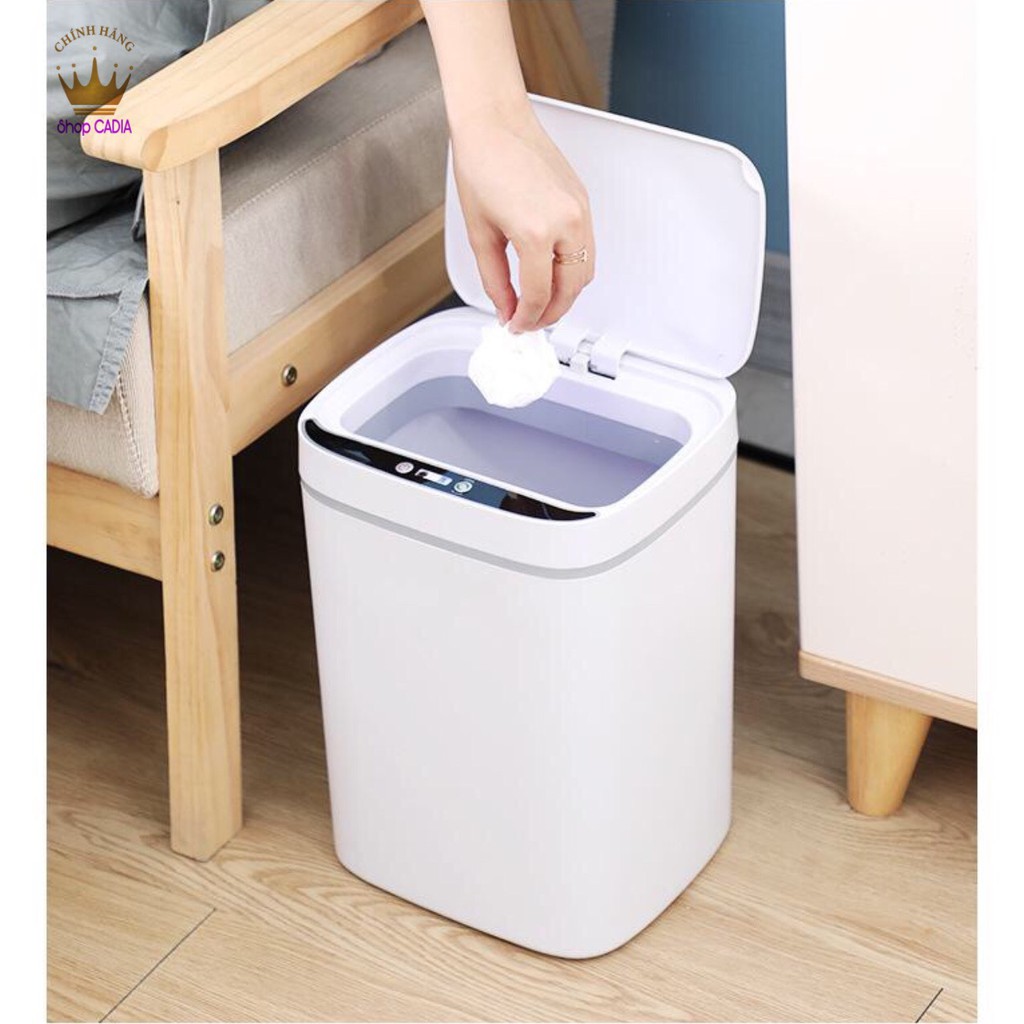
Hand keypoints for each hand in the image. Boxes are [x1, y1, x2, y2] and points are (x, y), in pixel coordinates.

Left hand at [451, 101, 594, 332]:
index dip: (526, 319)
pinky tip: (553, 274)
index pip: (540, 295)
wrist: (494, 122)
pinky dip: (573, 270)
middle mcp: (567, 222)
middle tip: (530, 322)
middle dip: (551, 314)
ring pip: (585, 272)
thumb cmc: (483, 164)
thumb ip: (495, 280)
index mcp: (537, 232)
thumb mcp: (480, 235)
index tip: (515, 326)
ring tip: (542, 303)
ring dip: (566, 294)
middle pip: (570, 290)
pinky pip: (587, 249)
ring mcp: (580, 211)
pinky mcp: (583, 203)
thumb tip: (504, 308)